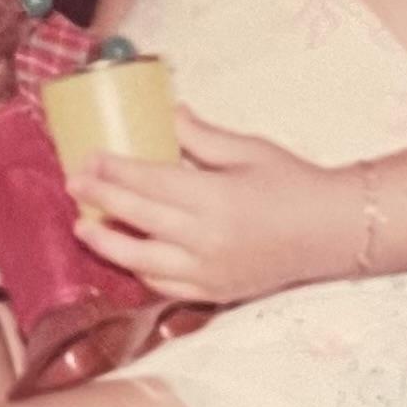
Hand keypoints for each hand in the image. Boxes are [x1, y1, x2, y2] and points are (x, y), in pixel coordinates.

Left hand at [69, 111, 357, 304]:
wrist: (334, 232)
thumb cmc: (293, 183)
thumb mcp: (247, 150)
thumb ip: (201, 136)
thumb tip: (166, 114)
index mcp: (215, 199)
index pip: (150, 184)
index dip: (114, 171)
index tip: (88, 157)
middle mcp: (207, 241)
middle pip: (139, 219)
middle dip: (100, 200)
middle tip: (73, 183)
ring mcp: (210, 273)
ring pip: (144, 262)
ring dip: (108, 243)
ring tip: (82, 226)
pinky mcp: (216, 293)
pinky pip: (167, 287)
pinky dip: (141, 272)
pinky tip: (126, 257)